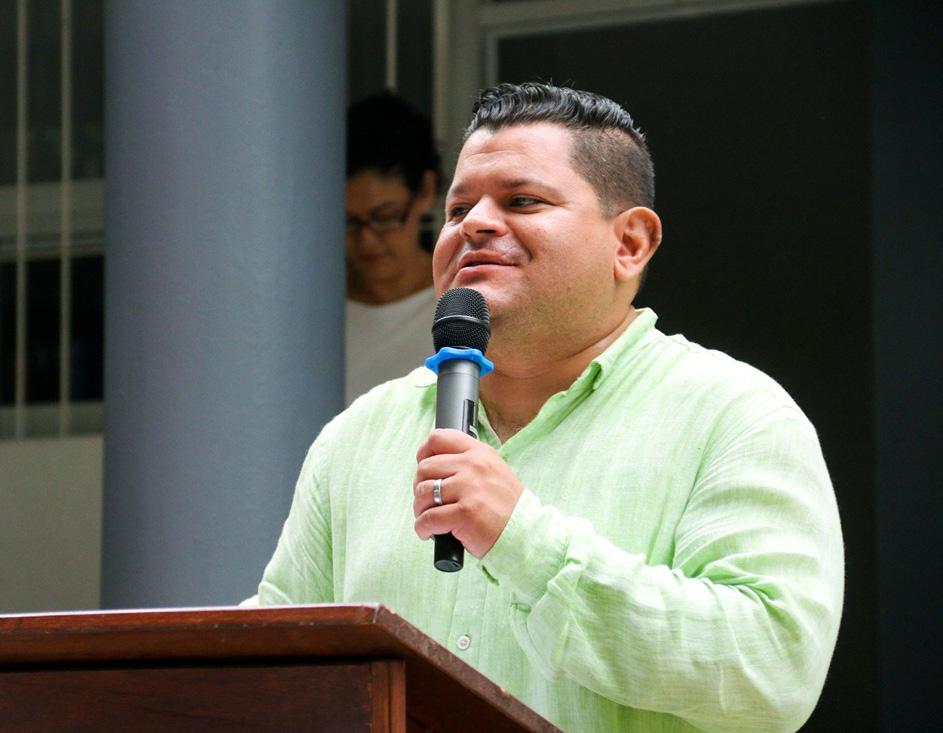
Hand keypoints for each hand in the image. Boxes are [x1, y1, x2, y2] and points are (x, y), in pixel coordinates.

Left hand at [413, 429, 523, 558]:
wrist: (524, 533)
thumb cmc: (505, 507)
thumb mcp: (492, 471)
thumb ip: (467, 462)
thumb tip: (431, 463)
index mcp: (479, 453)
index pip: (439, 438)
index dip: (424, 453)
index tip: (424, 470)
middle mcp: (474, 466)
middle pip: (425, 467)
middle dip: (420, 488)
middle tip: (428, 503)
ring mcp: (469, 488)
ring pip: (423, 493)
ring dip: (420, 509)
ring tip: (430, 518)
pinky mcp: (464, 513)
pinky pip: (427, 518)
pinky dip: (423, 528)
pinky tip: (430, 532)